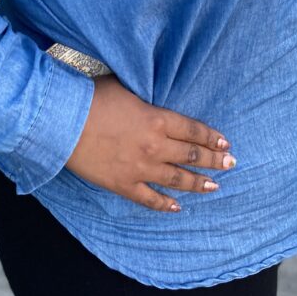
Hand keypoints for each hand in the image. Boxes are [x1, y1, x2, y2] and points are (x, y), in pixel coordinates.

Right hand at [64, 74, 235, 212]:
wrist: (66, 122)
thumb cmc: (93, 97)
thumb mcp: (126, 88)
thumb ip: (145, 98)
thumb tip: (154, 99)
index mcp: (157, 120)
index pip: (192, 130)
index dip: (210, 137)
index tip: (225, 143)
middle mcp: (155, 146)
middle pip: (190, 155)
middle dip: (213, 160)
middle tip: (230, 164)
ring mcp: (140, 168)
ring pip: (176, 179)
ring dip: (197, 183)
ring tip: (214, 186)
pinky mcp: (123, 184)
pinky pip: (149, 199)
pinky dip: (164, 204)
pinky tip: (176, 207)